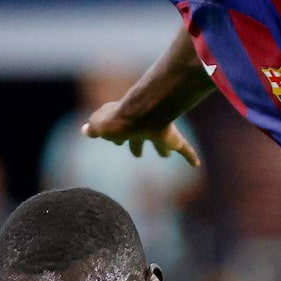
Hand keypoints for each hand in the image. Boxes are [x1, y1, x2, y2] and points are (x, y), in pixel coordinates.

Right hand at [83, 100, 200, 168]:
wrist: (140, 115)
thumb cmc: (117, 120)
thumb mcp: (98, 125)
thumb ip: (93, 128)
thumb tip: (84, 130)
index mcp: (124, 124)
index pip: (119, 131)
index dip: (116, 137)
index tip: (116, 141)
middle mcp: (141, 126)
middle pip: (139, 137)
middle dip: (137, 144)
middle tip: (137, 154)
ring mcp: (158, 131)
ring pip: (161, 141)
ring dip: (163, 148)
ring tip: (165, 155)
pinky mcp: (172, 138)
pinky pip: (184, 147)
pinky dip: (190, 156)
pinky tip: (196, 164)